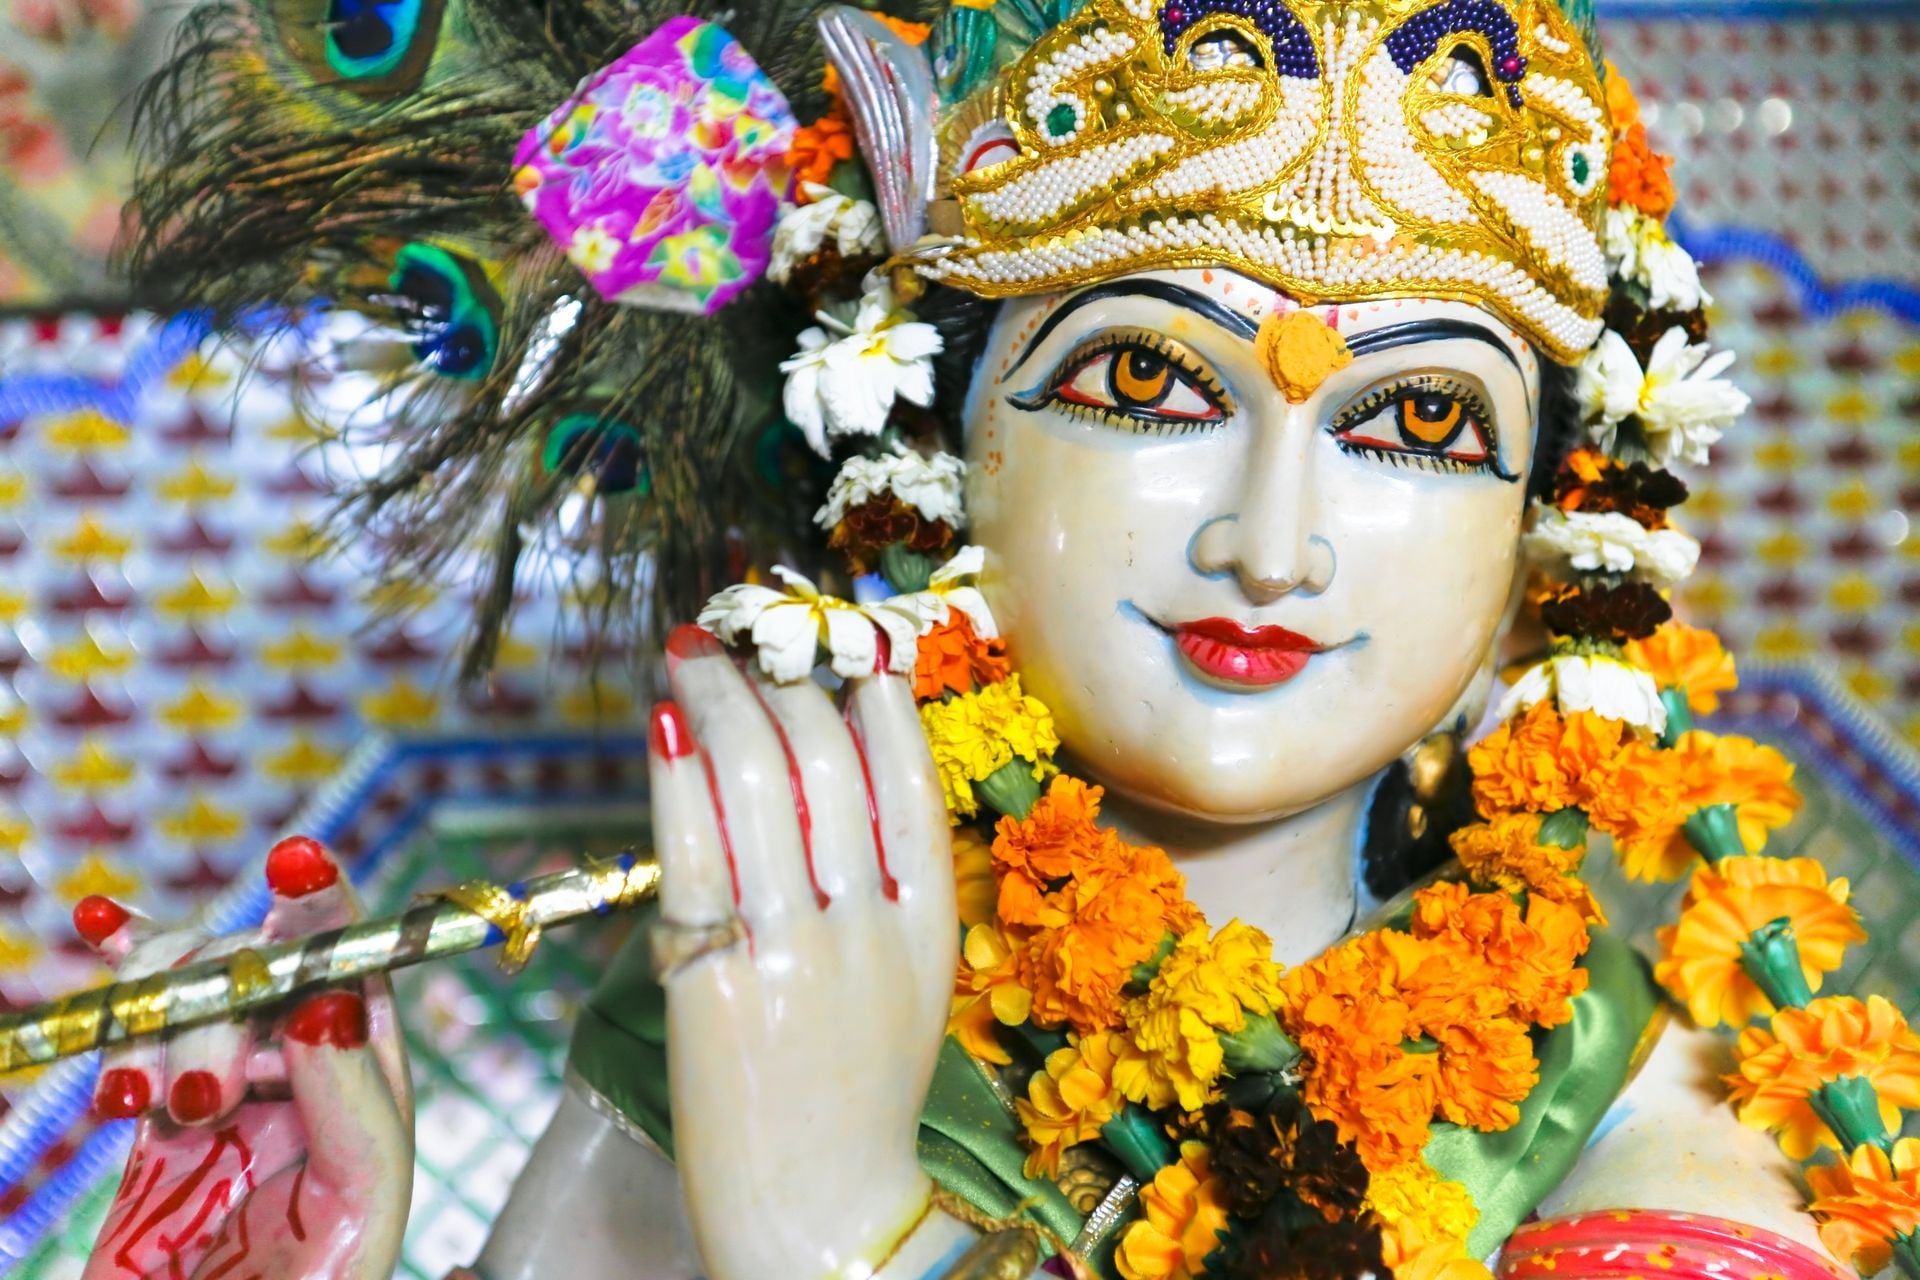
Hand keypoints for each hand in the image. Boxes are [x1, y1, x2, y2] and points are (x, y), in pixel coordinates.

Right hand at [81, 838, 413, 1279]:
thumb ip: (350, 1107)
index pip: (355, 963)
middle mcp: (305, 1069)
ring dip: (160, 1021)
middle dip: (218, 1009)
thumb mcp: (355, 1203)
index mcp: (371, 1079)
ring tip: (144, 1105)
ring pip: (189, 991)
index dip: (328, 906)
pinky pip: (138, 1033)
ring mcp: (227, 1088)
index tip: (297, 862)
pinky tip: (99, 929)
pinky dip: (120, 989)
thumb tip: (329, 1002)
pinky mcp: (158, 1121)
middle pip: (257, 970)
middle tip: (196, 1101)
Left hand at [651, 624, 957, 1279]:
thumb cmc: (857, 1093)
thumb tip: (820, 761)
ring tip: (687, 655)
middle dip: (775, 671)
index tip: (829, 633)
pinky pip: (691, 847)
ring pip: (760, 780)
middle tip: (733, 629)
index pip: (907, 768)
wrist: (820, 1215)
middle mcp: (870, 925)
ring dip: (716, 696)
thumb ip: (881, 881)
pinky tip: (658, 725)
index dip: (866, 684)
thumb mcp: (905, 981)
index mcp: (930, 921)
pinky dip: (674, 771)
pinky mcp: (715, 983)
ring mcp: (795, 952)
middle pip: (827, 754)